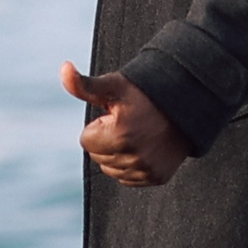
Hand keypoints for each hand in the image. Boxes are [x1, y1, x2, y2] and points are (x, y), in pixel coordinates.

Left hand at [61, 62, 191, 186]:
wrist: (183, 104)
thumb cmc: (143, 93)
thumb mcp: (113, 86)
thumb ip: (84, 84)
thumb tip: (63, 68)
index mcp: (119, 135)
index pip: (86, 140)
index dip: (99, 124)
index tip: (118, 115)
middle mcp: (134, 157)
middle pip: (98, 157)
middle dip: (107, 140)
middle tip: (129, 123)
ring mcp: (147, 169)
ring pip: (112, 169)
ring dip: (118, 154)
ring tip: (137, 134)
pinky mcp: (157, 177)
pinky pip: (129, 179)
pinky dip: (132, 165)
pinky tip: (145, 147)